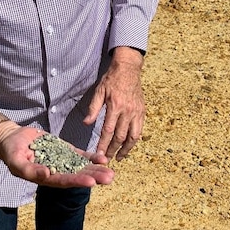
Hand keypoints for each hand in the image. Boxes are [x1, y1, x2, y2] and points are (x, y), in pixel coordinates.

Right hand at [0, 125, 114, 187]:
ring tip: (111, 171)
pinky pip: (79, 155)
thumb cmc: (11, 152)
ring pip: (81, 166)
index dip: (77, 181)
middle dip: (93, 176)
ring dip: (96, 169)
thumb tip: (47, 174)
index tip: (91, 181)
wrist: (12, 139)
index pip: (64, 181)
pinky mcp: (64, 150)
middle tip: (109, 178)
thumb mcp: (16, 162)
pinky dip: (90, 157)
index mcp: (45, 178)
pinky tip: (102, 159)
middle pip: (77, 176)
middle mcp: (56, 172)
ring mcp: (62, 161)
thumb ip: (30, 170)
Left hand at [83, 46, 144, 160]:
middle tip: (106, 160)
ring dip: (126, 149)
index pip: (108, 131)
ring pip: (133, 136)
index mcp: (115, 106)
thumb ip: (93, 108)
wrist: (128, 69)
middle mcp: (128, 111)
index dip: (103, 144)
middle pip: (120, 137)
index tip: (98, 154)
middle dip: (113, 150)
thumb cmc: (111, 79)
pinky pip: (140, 130)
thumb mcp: (99, 91)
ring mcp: (137, 112)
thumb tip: (86, 123)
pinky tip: (128, 145)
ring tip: (119, 157)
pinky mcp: (142, 112)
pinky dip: (134, 140)